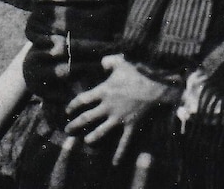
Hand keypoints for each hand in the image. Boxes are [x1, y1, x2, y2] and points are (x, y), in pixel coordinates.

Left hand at [64, 55, 180, 163]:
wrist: (156, 84)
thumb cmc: (138, 71)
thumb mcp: (121, 61)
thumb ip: (108, 61)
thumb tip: (102, 63)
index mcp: (104, 91)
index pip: (82, 100)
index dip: (73, 105)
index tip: (67, 110)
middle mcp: (108, 106)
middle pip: (87, 118)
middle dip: (75, 125)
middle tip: (67, 130)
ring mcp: (119, 117)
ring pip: (101, 131)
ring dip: (92, 138)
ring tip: (86, 141)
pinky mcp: (130, 124)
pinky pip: (124, 141)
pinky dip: (119, 153)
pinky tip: (115, 163)